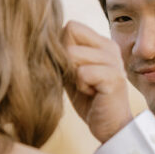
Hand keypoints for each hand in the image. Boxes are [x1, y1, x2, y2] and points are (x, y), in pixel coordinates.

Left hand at [63, 20, 133, 142]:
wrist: (111, 127)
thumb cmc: (89, 100)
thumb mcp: (72, 73)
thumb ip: (63, 54)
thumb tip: (40, 38)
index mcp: (102, 43)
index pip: (71, 26)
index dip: (62, 46)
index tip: (71, 68)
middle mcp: (110, 47)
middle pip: (68, 36)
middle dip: (65, 60)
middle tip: (80, 80)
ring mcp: (114, 61)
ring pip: (73, 54)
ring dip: (73, 76)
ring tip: (87, 87)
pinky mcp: (114, 78)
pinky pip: (82, 73)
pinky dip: (81, 87)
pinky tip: (93, 94)